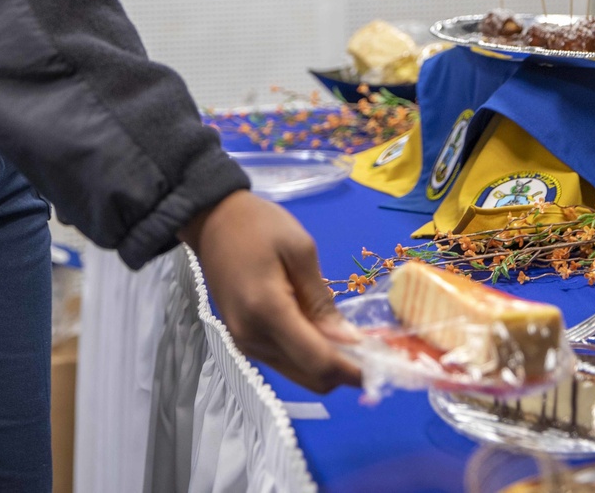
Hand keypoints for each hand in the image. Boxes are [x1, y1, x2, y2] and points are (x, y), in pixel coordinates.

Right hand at [178, 190, 363, 393]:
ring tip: (349, 337)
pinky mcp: (243, 338)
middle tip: (369, 348)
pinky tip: (321, 330)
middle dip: (343, 370)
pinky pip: (284, 360)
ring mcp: (245, 342)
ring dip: (325, 363)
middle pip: (310, 377)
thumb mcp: (299, 249)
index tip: (382, 366)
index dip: (352, 370)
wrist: (211, 217)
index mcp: (267, 312)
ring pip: (298, 373)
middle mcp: (253, 338)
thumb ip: (322, 300)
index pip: (318, 361)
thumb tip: (349, 341)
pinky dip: (307, 354)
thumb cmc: (258, 224)